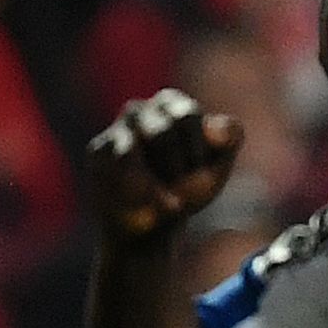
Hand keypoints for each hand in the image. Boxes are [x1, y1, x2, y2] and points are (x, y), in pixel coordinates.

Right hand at [85, 88, 242, 245]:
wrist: (155, 223)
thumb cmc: (189, 185)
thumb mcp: (218, 163)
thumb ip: (229, 137)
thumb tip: (214, 127)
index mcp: (173, 103)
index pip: (187, 115)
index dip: (198, 151)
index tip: (205, 176)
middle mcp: (140, 110)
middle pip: (162, 133)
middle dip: (178, 171)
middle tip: (186, 195)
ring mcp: (115, 130)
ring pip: (131, 153)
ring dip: (155, 187)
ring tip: (171, 208)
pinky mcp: (98, 153)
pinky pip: (114, 172)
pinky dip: (136, 194)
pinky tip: (146, 210)